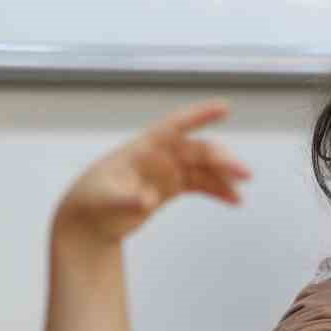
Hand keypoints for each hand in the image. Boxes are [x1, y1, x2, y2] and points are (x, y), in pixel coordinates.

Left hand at [53, 101, 251, 244]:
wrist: (88, 222)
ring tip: (240, 191)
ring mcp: (166, 171)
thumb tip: (147, 199)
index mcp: (141, 149)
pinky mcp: (170, 186)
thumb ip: (127, 200)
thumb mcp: (105, 202)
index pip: (173, 126)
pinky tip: (233, 199)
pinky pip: (200, 184)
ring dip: (223, 175)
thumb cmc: (91, 204)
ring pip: (202, 167)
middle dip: (221, 158)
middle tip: (242, 172)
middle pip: (196, 150)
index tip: (223, 108)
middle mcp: (157, 156)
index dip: (199, 116)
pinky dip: (217, 189)